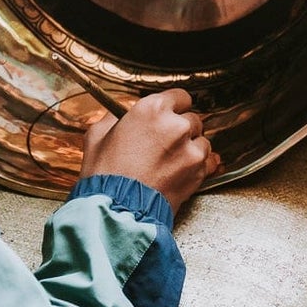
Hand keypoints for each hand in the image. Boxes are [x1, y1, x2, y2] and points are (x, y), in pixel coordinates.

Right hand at [77, 88, 220, 215]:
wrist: (119, 209)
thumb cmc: (106, 175)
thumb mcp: (97, 136)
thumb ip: (113, 118)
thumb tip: (119, 116)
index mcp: (152, 109)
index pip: (179, 97)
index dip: (174, 107)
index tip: (171, 115)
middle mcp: (176, 125)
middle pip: (192, 119)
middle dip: (181, 130)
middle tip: (165, 144)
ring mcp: (191, 149)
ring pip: (202, 140)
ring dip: (191, 148)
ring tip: (171, 162)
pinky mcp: (199, 171)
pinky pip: (209, 161)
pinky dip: (200, 165)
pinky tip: (183, 171)